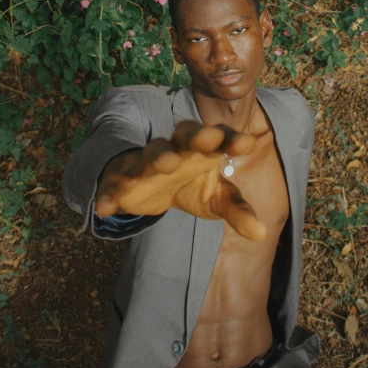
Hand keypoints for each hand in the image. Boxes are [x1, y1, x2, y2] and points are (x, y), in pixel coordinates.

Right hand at [95, 121, 266, 240]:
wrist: (151, 188)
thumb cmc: (192, 185)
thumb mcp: (216, 198)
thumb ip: (238, 211)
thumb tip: (261, 234)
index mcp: (203, 149)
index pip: (220, 138)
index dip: (231, 139)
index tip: (246, 143)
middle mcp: (176, 149)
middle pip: (186, 133)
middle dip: (197, 135)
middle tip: (209, 137)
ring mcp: (148, 162)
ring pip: (152, 153)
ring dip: (158, 156)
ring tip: (166, 165)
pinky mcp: (122, 180)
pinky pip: (113, 183)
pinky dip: (108, 193)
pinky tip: (105, 207)